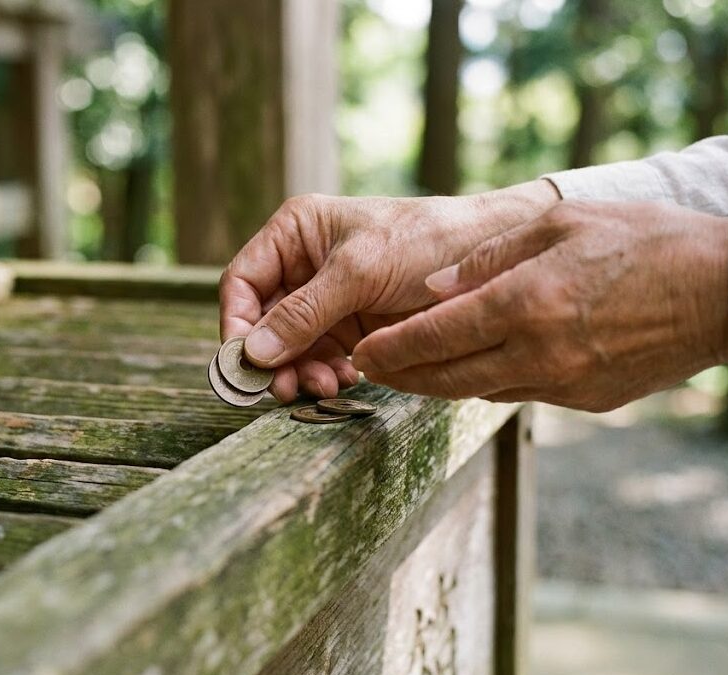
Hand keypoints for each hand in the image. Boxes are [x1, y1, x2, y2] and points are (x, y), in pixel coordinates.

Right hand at [219, 181, 559, 401]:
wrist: (489, 257)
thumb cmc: (426, 240)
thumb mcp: (360, 271)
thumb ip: (304, 312)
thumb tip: (254, 353)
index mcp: (295, 234)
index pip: (243, 283)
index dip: (237, 323)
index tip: (247, 362)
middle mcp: (304, 266)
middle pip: (263, 323)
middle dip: (273, 357)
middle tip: (285, 388)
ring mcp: (328, 301)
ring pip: (290, 348)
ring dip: (300, 372)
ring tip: (325, 386)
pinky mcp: (352, 329)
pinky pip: (321, 360)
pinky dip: (325, 375)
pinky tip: (345, 381)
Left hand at [352, 200, 727, 410]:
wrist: (724, 292)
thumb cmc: (644, 242)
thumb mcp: (560, 225)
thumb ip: (488, 257)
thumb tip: (433, 287)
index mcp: (526, 302)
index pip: (435, 336)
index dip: (391, 349)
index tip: (363, 352)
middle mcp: (538, 353)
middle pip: (445, 378)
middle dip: (400, 376)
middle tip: (368, 369)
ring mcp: (562, 384)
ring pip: (477, 392)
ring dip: (436, 385)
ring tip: (407, 372)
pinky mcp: (584, 401)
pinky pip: (517, 396)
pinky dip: (484, 384)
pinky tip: (470, 369)